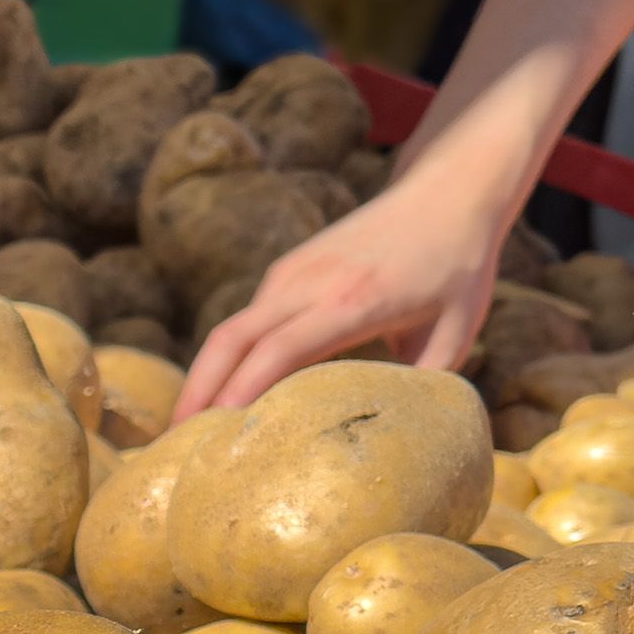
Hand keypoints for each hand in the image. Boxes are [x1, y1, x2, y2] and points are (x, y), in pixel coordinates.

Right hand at [176, 145, 512, 413]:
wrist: (447, 190)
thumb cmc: (458, 266)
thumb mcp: (455, 333)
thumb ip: (418, 383)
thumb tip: (390, 434)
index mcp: (352, 301)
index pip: (278, 350)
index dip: (240, 393)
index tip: (214, 434)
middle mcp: (309, 283)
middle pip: (229, 340)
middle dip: (197, 392)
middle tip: (175, 443)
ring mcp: (292, 272)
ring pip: (230, 331)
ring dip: (205, 378)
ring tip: (191, 428)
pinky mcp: (287, 270)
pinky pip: (248, 320)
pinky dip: (229, 359)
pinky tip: (226, 392)